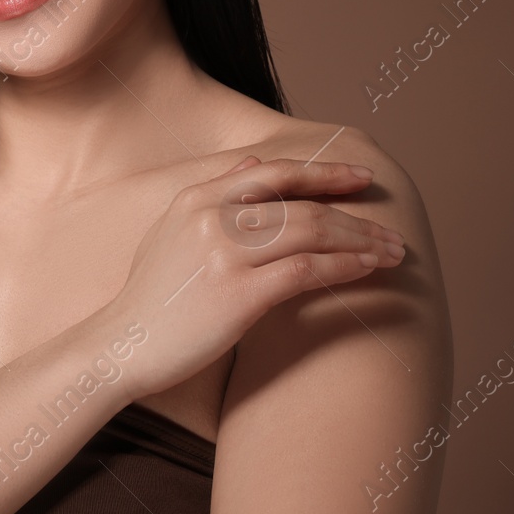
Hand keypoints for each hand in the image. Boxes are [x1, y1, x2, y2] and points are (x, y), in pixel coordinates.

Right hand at [97, 155, 406, 400]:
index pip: (274, 173)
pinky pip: (305, 271)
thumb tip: (251, 168)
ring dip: (360, 241)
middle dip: (354, 214)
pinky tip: (367, 271)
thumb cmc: (150, 295)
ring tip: (392, 252)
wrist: (121, 345)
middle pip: (302, 204)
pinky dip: (343, 268)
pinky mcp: (238, 294)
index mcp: (196, 197)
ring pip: (311, 232)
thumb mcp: (170, 231)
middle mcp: (211, 217)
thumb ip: (211, 197)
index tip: (360, 177)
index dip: (323, 172)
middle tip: (390, 228)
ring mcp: (224, 254)